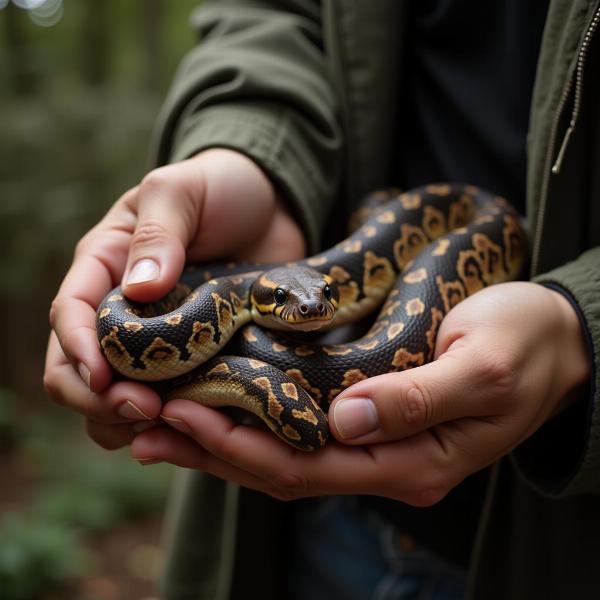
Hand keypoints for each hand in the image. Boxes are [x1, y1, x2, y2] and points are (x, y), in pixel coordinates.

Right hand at [44, 149, 305, 449]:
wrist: (269, 208)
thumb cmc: (220, 189)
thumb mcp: (183, 191)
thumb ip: (159, 232)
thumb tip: (140, 291)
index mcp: (106, 265)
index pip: (71, 315)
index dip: (78, 351)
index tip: (104, 377)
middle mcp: (122, 309)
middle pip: (77, 370)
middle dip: (99, 398)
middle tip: (144, 409)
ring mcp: (157, 339)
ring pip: (112, 398)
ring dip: (126, 420)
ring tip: (166, 422)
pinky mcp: (194, 357)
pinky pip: (166, 401)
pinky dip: (168, 422)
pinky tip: (191, 424)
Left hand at [131, 282, 589, 503]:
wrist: (553, 337)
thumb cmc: (523, 343)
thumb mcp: (481, 367)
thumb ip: (415, 400)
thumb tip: (343, 420)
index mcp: (414, 462)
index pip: (307, 465)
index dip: (241, 445)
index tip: (182, 415)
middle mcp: (386, 463)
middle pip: (282, 467)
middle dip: (212, 447)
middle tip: (146, 423)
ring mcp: (377, 445)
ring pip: (284, 452)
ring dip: (222, 439)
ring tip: (160, 423)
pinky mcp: (372, 419)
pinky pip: (300, 430)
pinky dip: (254, 421)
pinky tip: (218, 407)